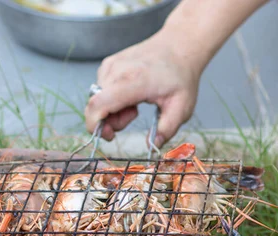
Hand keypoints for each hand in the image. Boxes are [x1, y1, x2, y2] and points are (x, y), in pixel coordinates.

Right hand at [85, 31, 202, 147]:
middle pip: (96, 106)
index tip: (109, 135)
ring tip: (135, 104)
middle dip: (109, 120)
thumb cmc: (180, 77)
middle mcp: (117, 71)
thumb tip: (153, 146)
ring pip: (97, 99)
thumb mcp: (182, 107)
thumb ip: (167, 129)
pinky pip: (101, 90)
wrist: (179, 47)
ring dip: (112, 110)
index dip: (95, 125)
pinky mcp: (108, 64)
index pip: (98, 104)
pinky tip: (130, 94)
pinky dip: (111, 98)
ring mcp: (110, 65)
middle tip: (132, 116)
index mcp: (134, 81)